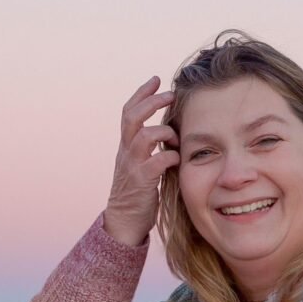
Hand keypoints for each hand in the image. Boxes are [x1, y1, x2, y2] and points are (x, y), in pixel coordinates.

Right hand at [103, 75, 179, 245]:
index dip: (141, 93)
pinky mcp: (142, 182)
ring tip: (174, 137)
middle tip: (169, 93)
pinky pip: (156, 162)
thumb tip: (171, 131)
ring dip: (163, 131)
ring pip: (143, 135)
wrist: (124, 222)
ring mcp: (132, 167)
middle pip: (132, 117)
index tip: (155, 79)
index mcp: (126, 146)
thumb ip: (149, 148)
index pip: (128, 112)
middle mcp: (126, 152)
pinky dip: (170, 156)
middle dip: (151, 102)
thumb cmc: (137, 193)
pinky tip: (178, 160)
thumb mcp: (140, 164)